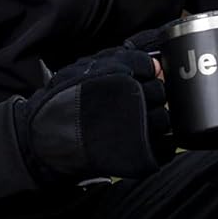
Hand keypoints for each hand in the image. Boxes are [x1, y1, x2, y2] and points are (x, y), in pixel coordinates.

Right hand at [14, 47, 173, 182]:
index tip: (133, 81)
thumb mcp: (87, 69)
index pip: (150, 69)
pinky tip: (143, 141)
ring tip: (132, 125)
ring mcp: (140, 133)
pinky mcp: (143, 157)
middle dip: (149, 96)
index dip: (143, 74)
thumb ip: (124, 61)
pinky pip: (168, 147)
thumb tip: (157, 65)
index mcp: (120, 78)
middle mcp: (134, 103)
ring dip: (155, 120)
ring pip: (166, 119)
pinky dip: (161, 143)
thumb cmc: (64, 103)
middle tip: (130, 105)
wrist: (48, 140)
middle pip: (160, 93)